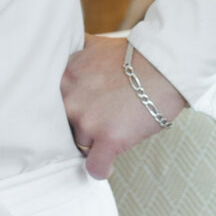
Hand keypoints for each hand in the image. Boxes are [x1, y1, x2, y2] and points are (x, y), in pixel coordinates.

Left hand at [60, 34, 186, 179]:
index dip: (64, 108)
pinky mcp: (109, 139)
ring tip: (117, 126)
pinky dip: (102, 168)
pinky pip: (95, 168)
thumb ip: (73, 59)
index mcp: (65, 75)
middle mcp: (70, 98)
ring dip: (96, 140)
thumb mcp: (94, 47)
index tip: (74, 111)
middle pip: (64, 125)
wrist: (166, 66)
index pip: (49, 104)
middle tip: (100, 117)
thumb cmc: (136, 57)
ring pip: (81, 144)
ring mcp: (88, 120)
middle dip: (82, 123)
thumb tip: (63, 62)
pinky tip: (109, 164)